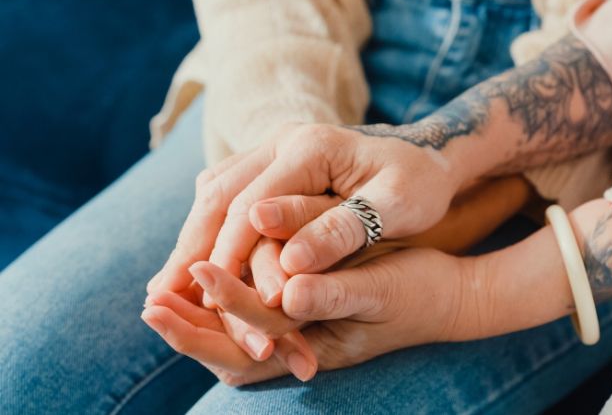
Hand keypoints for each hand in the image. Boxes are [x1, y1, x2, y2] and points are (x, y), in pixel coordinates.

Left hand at [144, 247, 471, 383]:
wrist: (447, 296)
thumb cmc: (420, 292)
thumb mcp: (383, 290)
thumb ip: (337, 293)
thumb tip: (288, 293)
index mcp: (317, 346)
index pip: (250, 343)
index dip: (211, 320)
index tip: (181, 286)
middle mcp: (303, 346)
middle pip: (232, 352)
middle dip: (190, 330)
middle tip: (150, 302)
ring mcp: (302, 332)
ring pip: (238, 336)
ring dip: (202, 317)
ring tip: (166, 291)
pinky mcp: (305, 311)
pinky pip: (255, 314)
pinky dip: (227, 299)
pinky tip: (209, 273)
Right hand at [147, 123, 464, 305]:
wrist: (423, 158)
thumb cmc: (417, 184)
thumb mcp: (396, 206)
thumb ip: (343, 228)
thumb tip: (287, 260)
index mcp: (312, 145)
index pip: (253, 201)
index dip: (230, 251)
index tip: (211, 294)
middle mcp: (282, 140)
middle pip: (220, 194)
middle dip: (191, 248)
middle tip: (162, 297)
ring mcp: (271, 149)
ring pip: (214, 193)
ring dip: (190, 239)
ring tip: (165, 287)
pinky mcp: (269, 165)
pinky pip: (225, 193)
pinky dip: (206, 229)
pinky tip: (194, 261)